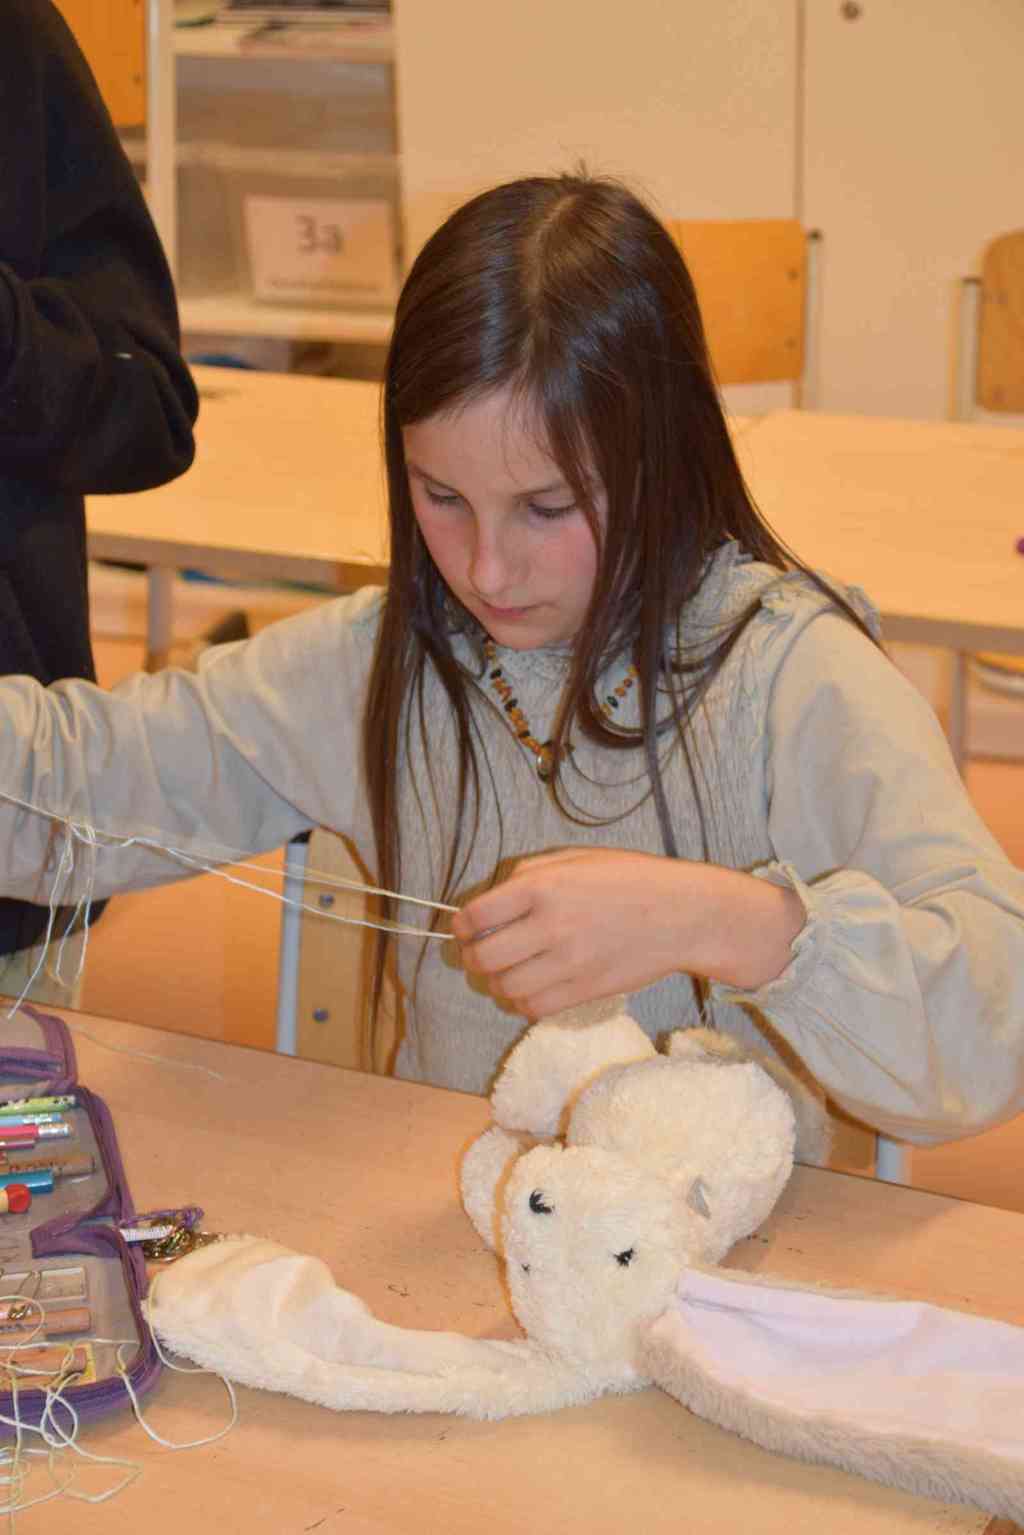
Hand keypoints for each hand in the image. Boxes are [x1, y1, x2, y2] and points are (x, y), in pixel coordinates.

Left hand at [452, 849, 804, 1019]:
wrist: (682, 914)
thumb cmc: (630, 879)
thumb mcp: (576, 858)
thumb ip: (528, 874)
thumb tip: (490, 898)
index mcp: (543, 887)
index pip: (476, 916)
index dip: (461, 925)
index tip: (466, 927)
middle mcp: (551, 925)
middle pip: (483, 958)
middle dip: (471, 958)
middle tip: (478, 954)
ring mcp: (568, 963)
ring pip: (504, 988)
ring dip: (495, 983)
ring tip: (504, 973)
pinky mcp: (585, 991)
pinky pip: (533, 1008)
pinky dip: (519, 1003)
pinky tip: (527, 988)